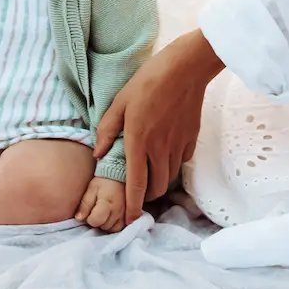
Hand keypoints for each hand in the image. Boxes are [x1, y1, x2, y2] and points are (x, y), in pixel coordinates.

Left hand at [74, 176, 124, 231]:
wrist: (119, 175)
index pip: (95, 221)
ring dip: (105, 224)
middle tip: (96, 211)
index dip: (89, 219)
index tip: (90, 211)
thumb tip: (79, 218)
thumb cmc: (103, 182)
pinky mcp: (130, 216)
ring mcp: (125, 214)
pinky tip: (110, 217)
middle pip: (103, 226)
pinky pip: (120, 228)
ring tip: (103, 213)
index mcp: (107, 204)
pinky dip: (114, 225)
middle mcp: (117, 211)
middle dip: (98, 221)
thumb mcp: (91, 190)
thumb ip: (85, 204)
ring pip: (111, 229)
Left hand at [93, 30, 222, 228]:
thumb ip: (107, 129)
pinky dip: (173, 164)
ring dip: (160, 181)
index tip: (129, 220)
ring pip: (170, 177)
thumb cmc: (148, 81)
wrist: (185, 68)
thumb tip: (97, 153)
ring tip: (151, 173)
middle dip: (146, 195)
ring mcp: (178, 145)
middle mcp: (160, 149)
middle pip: (156, 188)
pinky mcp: (191, 139)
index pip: (136, 185)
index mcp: (139, 141)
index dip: (132, 206)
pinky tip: (167, 153)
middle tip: (138, 191)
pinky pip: (182, 161)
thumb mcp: (120, 101)